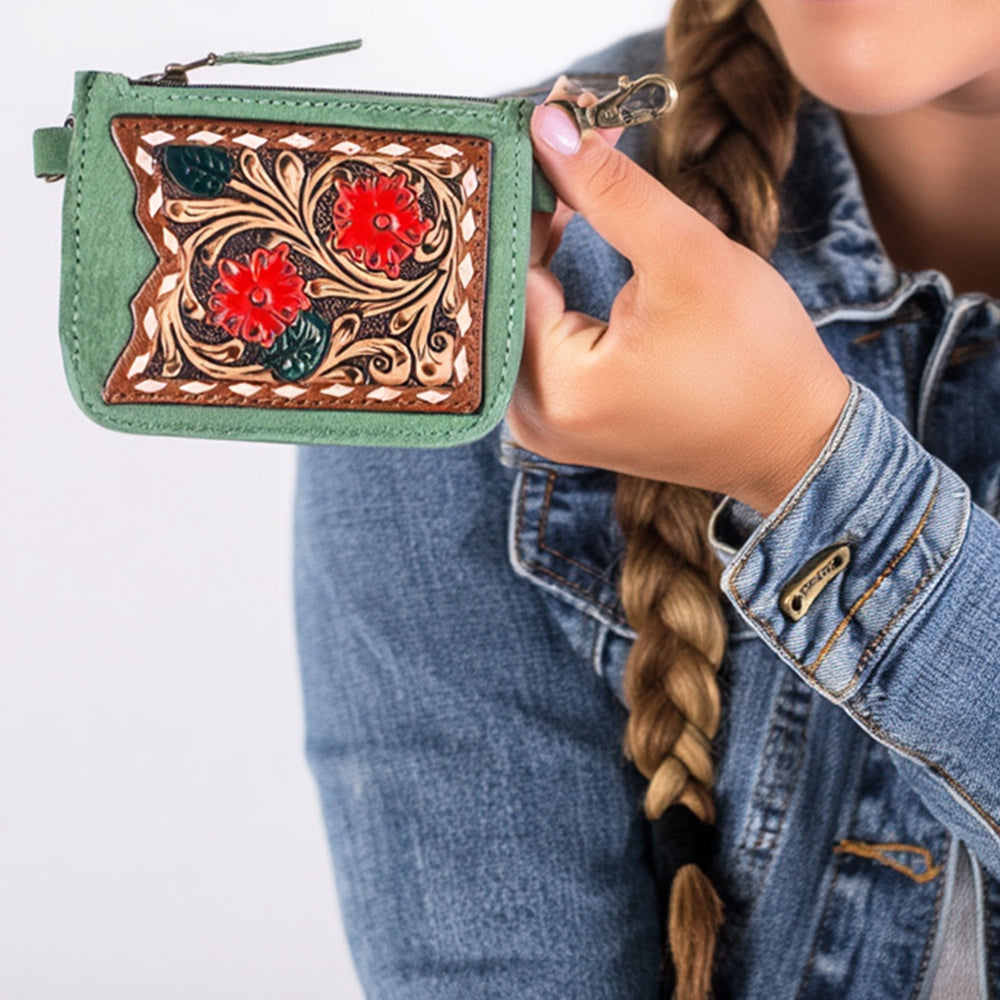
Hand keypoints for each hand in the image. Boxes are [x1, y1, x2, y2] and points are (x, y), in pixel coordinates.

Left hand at [506, 86, 850, 515]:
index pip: (507, 270)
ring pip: (525, 316)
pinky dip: (559, 292)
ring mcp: (548, 427)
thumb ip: (610, 191)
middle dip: (537, 219)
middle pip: (511, 296)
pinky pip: (544, 343)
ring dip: (546, 252)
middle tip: (567, 153)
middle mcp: (532, 418)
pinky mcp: (569, 424)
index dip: (529, 194)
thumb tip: (549, 127)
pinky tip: (572, 249)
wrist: (797, 441)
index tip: (551, 136)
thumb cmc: (756, 359)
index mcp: (552, 389)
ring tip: (573, 193)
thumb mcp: (686, 257)